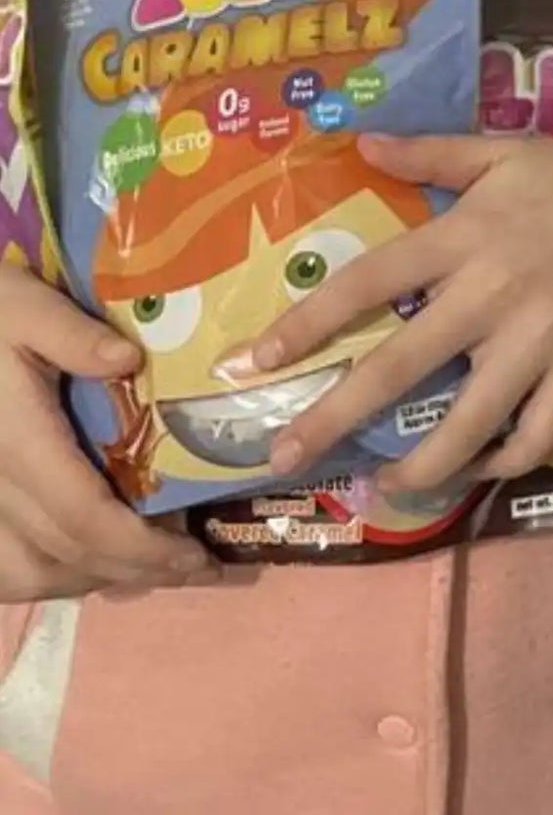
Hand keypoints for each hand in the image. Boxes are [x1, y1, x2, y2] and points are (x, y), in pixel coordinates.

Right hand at [0, 268, 215, 599]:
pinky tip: (90, 562)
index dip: (141, 547)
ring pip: (28, 574)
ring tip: (156, 566)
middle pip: (66, 553)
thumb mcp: (23, 306)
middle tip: (200, 567)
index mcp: (15, 441)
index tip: (197, 554)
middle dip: (138, 570)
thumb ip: (70, 333)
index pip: (81, 516)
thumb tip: (127, 359)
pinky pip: (2, 566)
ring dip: (95, 580)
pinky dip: (47, 576)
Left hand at [246, 134, 552, 492]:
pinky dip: (500, 463)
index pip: (370, 283)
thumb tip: (361, 141)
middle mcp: (492, 296)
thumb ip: (430, 153)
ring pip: (470, 422)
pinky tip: (471, 468)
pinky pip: (535, 435)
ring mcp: (537, 342)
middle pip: (401, 367)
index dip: (308, 323)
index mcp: (464, 238)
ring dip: (418, 465)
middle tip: (283, 456)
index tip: (255, 361)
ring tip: (382, 484)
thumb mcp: (500, 152)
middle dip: (334, 417)